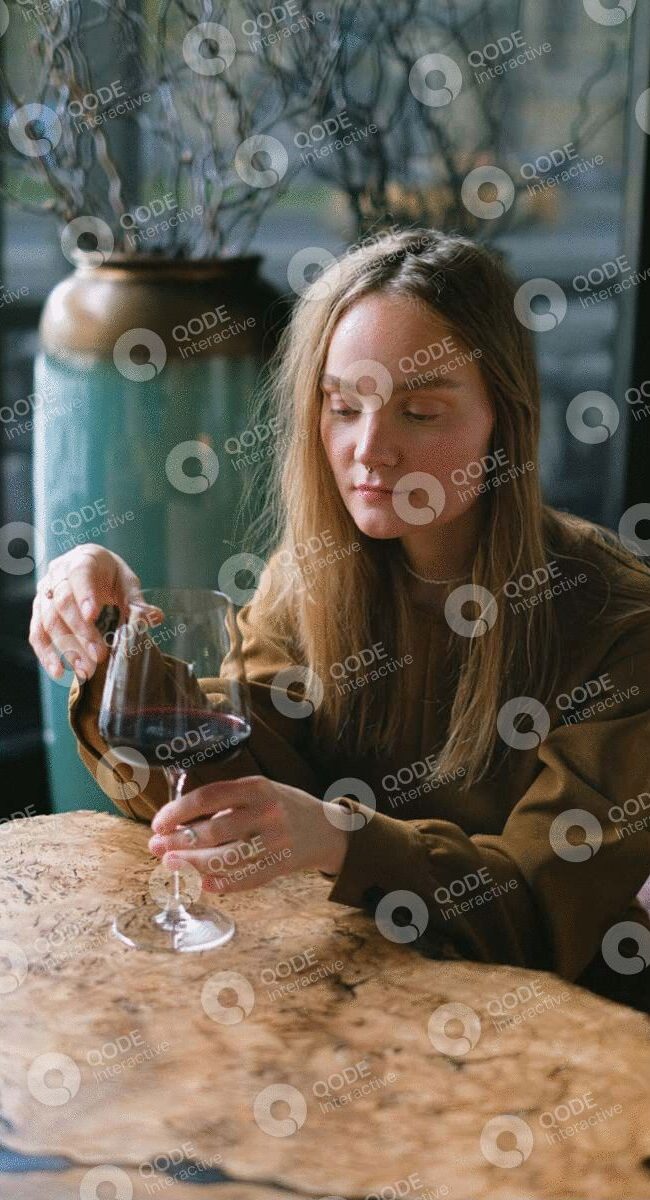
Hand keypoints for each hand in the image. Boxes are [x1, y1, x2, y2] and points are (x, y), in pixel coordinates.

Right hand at [29, 544, 159, 681]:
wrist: (90, 571)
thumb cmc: (109, 576)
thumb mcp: (126, 582)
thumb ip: (136, 601)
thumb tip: (154, 617)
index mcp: (83, 559)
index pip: (80, 574)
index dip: (85, 595)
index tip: (93, 616)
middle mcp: (58, 573)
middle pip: (63, 602)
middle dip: (81, 631)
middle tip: (99, 656)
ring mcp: (45, 593)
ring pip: (49, 621)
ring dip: (67, 648)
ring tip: (85, 670)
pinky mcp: (39, 612)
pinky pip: (37, 634)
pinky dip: (47, 654)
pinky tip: (60, 671)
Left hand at [147, 775, 349, 893]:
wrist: (327, 829)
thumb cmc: (282, 806)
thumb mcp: (259, 790)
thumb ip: (225, 802)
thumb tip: (179, 822)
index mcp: (257, 788)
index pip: (208, 797)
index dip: (177, 811)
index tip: (159, 823)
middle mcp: (266, 813)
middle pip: (213, 831)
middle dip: (178, 840)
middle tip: (156, 846)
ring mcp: (275, 842)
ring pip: (225, 858)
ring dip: (192, 864)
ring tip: (171, 863)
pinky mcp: (280, 866)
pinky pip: (246, 879)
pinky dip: (222, 884)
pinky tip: (203, 883)